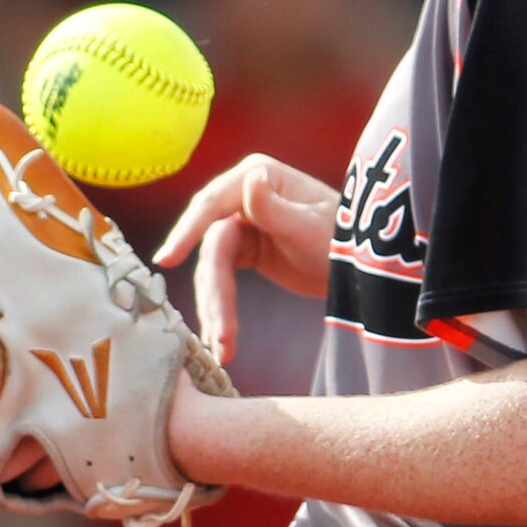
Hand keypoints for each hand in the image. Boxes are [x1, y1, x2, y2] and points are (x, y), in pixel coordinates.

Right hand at [150, 156, 338, 365]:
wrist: (360, 265)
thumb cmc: (341, 238)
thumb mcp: (309, 227)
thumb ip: (276, 209)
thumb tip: (252, 180)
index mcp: (257, 176)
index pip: (212, 205)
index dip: (188, 232)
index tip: (167, 261)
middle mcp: (243, 195)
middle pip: (212, 245)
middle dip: (215, 294)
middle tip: (216, 335)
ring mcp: (240, 222)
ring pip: (214, 268)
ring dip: (217, 310)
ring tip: (223, 349)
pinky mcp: (242, 249)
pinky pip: (222, 279)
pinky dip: (221, 309)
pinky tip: (222, 339)